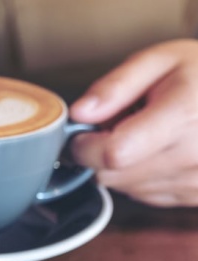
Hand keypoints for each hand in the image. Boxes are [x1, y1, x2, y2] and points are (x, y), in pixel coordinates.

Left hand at [70, 39, 197, 205]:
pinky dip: (139, 177)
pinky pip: (144, 195)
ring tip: (144, 136)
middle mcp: (191, 156)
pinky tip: (158, 152)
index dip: (85, 145)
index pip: (112, 153)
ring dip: (120, 166)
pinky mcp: (194, 196)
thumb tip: (79, 113)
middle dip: (99, 154)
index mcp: (182, 117)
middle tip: (118, 127)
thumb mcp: (160, 60)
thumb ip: (115, 86)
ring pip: (123, 188)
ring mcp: (194, 181)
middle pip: (111, 175)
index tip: (83, 132)